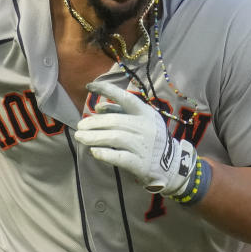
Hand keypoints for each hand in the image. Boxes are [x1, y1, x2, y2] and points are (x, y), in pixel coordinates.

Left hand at [75, 81, 195, 195]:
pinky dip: (105, 154)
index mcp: (145, 113)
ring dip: (94, 137)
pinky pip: (120, 157)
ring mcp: (144, 146)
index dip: (107, 90)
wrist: (171, 164)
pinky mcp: (141, 163)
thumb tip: (98, 107)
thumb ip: (120, 111)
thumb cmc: (149, 138)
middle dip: (94, 123)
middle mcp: (146, 127)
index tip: (89, 86)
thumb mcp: (140, 120)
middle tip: (79, 127)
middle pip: (115, 121)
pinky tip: (93, 152)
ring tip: (80, 137)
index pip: (125, 97)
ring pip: (115, 138)